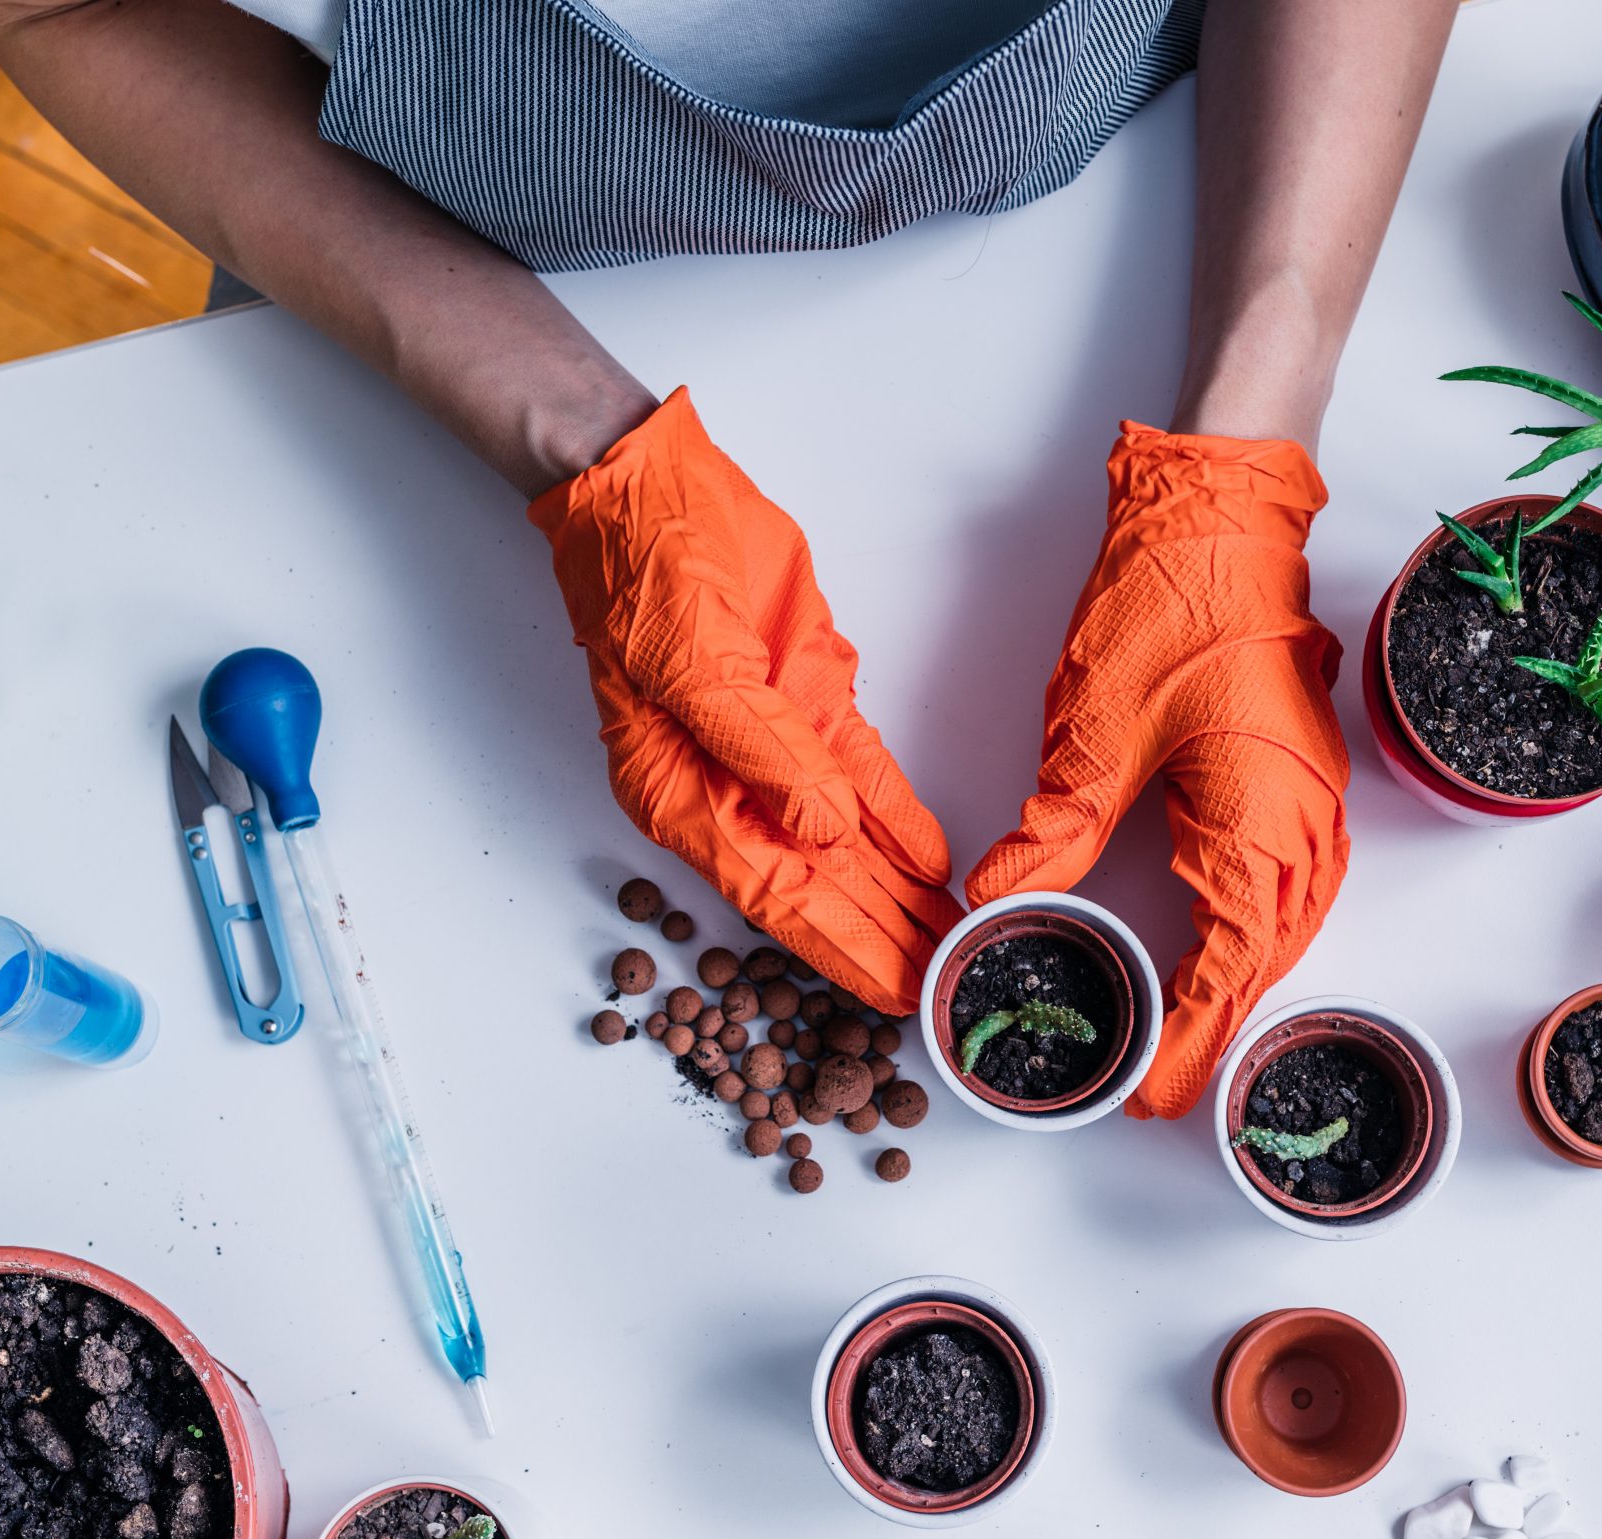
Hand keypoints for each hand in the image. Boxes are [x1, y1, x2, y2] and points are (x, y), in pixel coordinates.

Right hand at [529, 388, 960, 1013]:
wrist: (651, 481)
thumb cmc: (642, 569)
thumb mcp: (692, 667)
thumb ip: (760, 756)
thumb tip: (822, 835)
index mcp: (681, 796)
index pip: (775, 897)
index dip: (840, 950)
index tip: (895, 995)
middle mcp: (726, 788)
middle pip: (820, 886)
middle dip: (884, 940)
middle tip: (951, 988)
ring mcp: (775, 747)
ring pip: (850, 844)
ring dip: (902, 894)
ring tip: (958, 943)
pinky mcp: (809, 702)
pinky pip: (864, 779)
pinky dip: (901, 822)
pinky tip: (937, 865)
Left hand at [968, 424, 1349, 1119]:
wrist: (1222, 516)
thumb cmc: (1170, 604)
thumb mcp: (1095, 728)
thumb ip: (1055, 829)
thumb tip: (1000, 903)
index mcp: (1257, 820)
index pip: (1227, 966)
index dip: (1189, 1037)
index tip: (1150, 1093)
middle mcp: (1302, 822)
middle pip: (1267, 960)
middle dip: (1214, 1029)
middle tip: (1159, 1089)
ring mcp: (1315, 799)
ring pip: (1291, 926)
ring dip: (1245, 984)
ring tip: (1191, 1036)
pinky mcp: (1303, 776)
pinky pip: (1297, 882)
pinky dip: (1264, 931)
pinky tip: (1230, 948)